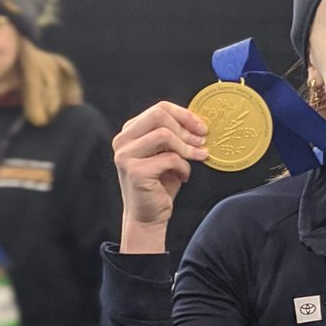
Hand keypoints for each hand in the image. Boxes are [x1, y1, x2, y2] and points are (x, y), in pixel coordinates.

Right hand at [112, 101, 208, 251]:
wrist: (148, 217)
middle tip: (202, 141)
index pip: (159, 109)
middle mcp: (123, 141)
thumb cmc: (160, 186)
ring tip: (196, 158)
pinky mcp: (135, 171)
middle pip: (159, 115)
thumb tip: (198, 123)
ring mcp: (126, 155)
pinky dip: (183, 167)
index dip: (184, 115)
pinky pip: (169, 158)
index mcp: (130, 132)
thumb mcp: (167, 155)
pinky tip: (183, 177)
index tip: (201, 126)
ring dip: (186, 147)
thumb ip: (175, 137)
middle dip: (186, 127)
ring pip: (164, 134)